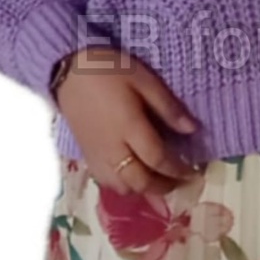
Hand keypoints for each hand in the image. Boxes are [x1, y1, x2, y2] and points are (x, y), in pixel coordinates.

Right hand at [55, 45, 202, 196]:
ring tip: (158, 180)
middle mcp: (112, 148)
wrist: (67, 71)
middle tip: (179, 182)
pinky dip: (123, 186)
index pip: (157, 160)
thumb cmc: (109, 70)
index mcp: (129, 127)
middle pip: (140, 181)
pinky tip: (133, 177)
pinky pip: (105, 182)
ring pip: (122, 187)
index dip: (177, 170)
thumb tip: (192, 130)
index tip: (192, 172)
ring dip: (143, 189)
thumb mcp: (144, 80)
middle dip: (163, 187)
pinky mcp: (86, 156)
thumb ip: (167, 107)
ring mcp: (97, 155)